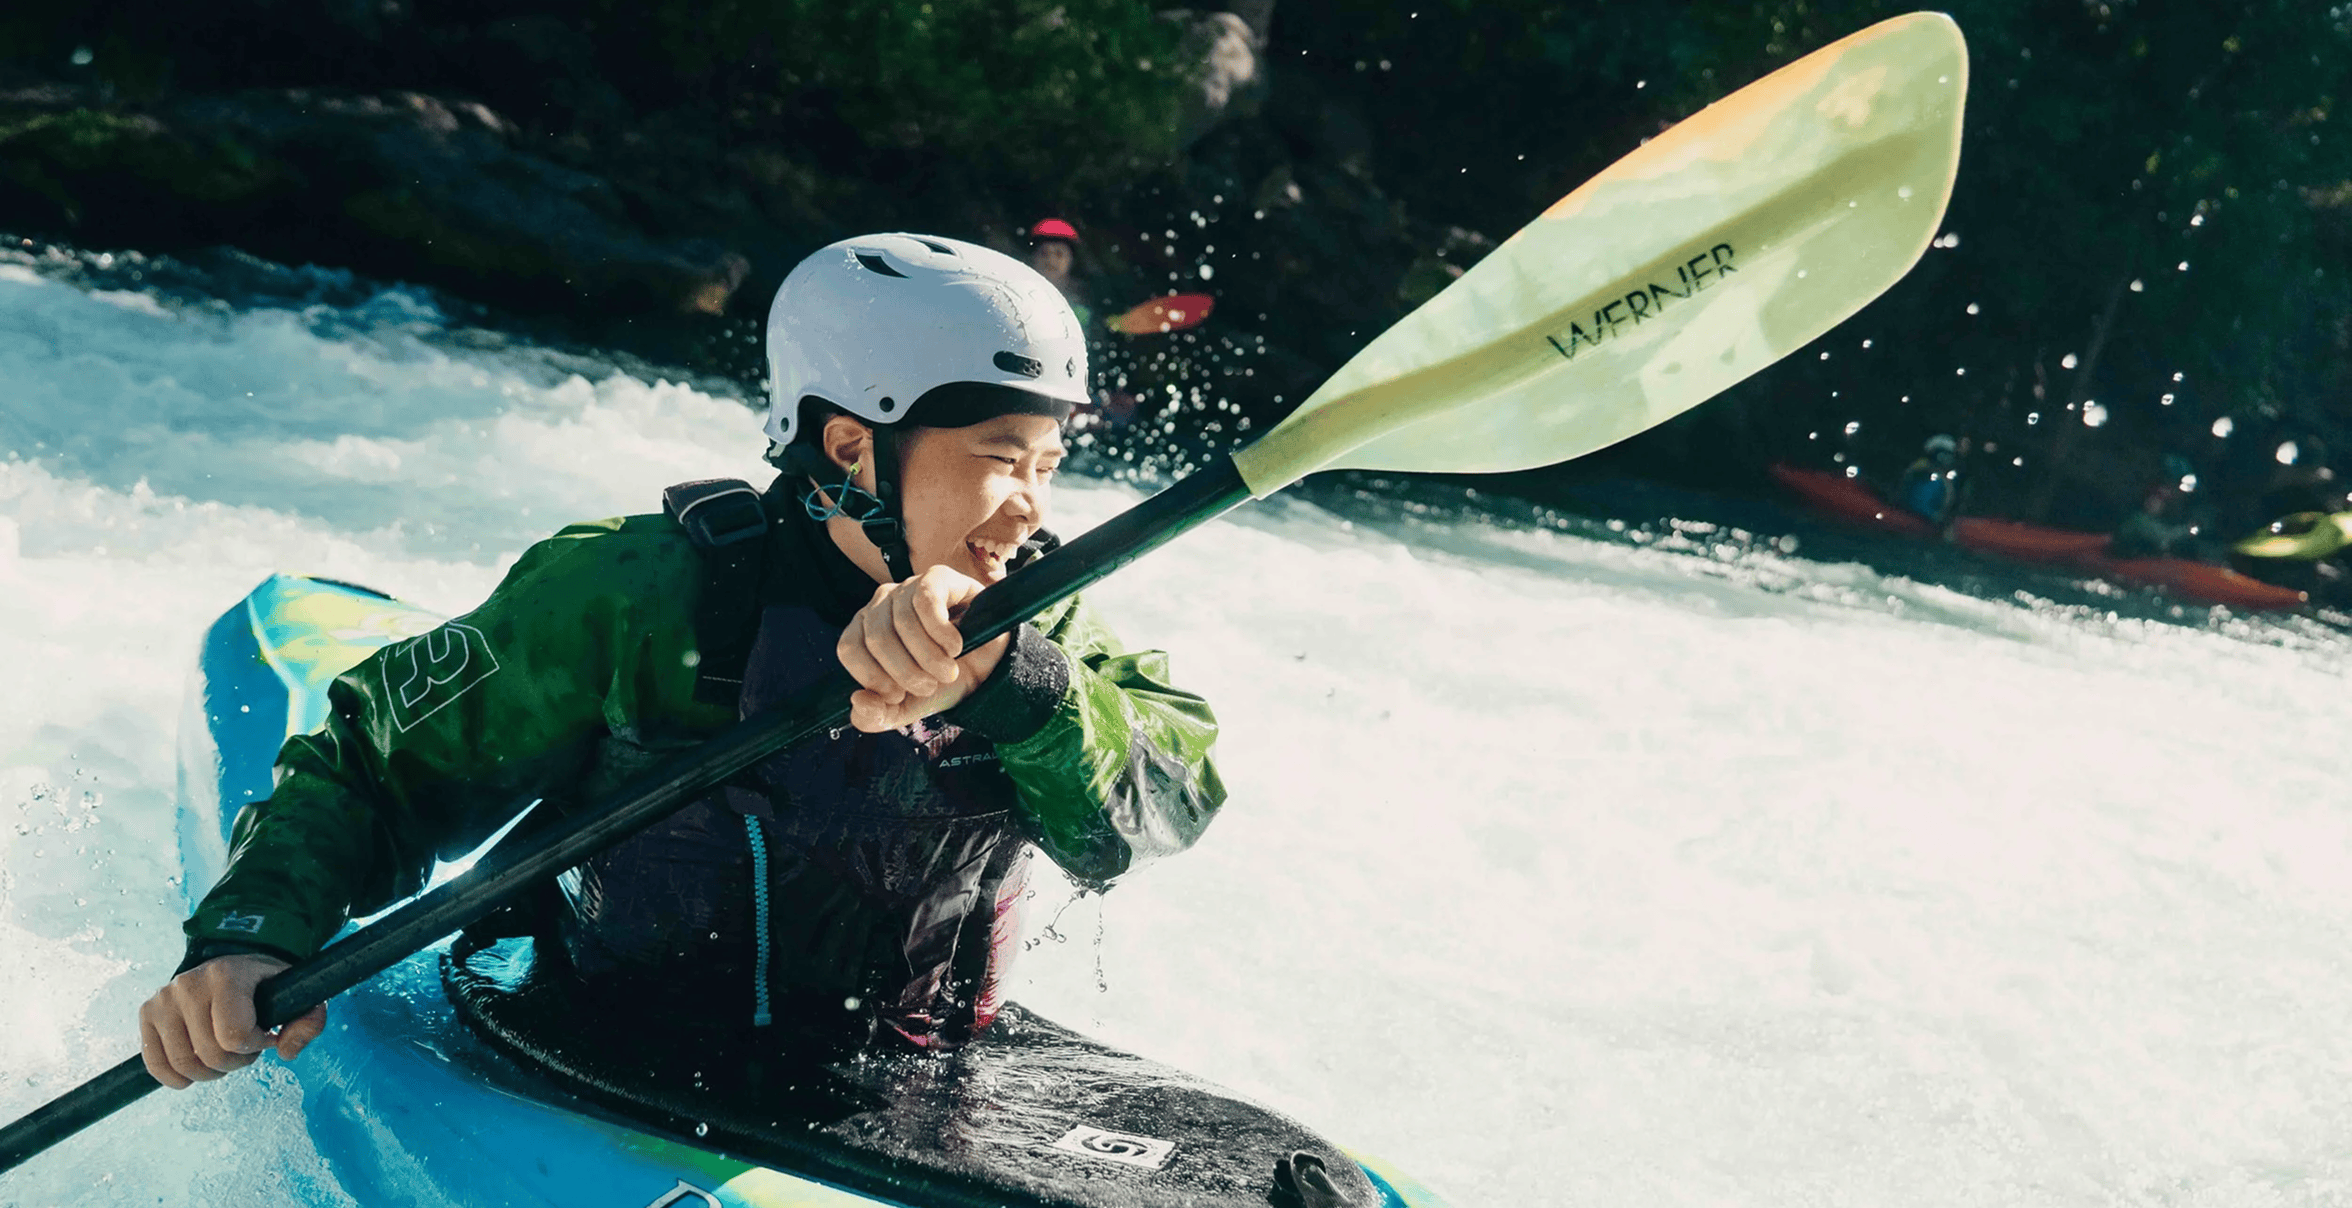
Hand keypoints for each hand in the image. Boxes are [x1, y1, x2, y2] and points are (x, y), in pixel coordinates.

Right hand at [137, 954, 326, 1088]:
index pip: (234, 1035)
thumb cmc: (266, 987)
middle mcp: (188, 984)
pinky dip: (176, 1078)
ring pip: (183, 1064)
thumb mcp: (298, 996)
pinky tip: (195, 1069)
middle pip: (210, 1055)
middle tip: (244, 1047)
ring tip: (223, 1051)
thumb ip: (309, 1022)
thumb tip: (285, 1053)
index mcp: (226, 975)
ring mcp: (163, 998)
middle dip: (235, 1061)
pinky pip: (155, 1064)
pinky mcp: (147, 1013)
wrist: (232, 967)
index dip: (254, 1046)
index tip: (264, 1035)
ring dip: (209, 1071)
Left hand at [837, 566, 1011, 732]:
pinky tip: (955, 646)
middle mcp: (880, 605)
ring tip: (948, 670)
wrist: (987, 669)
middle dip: (907, 672)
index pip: (850, 648)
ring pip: (903, 622)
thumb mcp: (905, 709)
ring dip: (930, 657)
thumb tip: (858, 699)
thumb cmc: (941, 682)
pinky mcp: (937, 578)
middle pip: (877, 638)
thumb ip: (875, 716)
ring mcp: (907, 588)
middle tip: (930, 685)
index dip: (874, 677)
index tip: (899, 695)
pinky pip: (927, 601)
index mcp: (864, 631)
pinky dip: (941, 632)